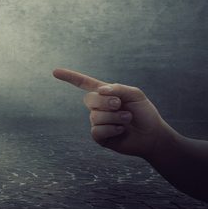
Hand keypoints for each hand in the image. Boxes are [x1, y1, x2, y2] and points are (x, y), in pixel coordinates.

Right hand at [52, 68, 172, 158]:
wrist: (153, 136)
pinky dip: (111, 129)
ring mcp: (97, 122)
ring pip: (95, 116)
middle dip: (105, 101)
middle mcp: (98, 107)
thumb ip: (118, 88)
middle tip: (120, 105)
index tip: (55, 72)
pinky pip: (96, 130)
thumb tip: (100, 90)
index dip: (69, 77)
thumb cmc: (144, 113)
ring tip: (127, 119)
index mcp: (105, 94)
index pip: (83, 83)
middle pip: (88, 99)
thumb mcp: (135, 94)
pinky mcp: (99, 136)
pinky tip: (121, 130)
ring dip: (114, 117)